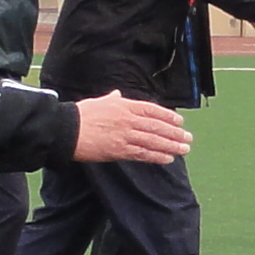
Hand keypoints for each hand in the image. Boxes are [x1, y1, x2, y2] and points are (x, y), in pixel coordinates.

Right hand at [70, 92, 193, 163]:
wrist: (67, 129)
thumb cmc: (80, 115)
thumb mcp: (98, 102)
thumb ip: (112, 100)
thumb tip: (117, 95)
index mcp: (124, 106)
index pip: (151, 110)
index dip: (167, 116)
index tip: (179, 121)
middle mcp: (127, 119)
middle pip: (156, 126)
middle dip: (174, 133)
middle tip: (188, 138)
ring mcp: (124, 135)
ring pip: (153, 141)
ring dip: (171, 146)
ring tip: (184, 149)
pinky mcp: (119, 150)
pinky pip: (142, 153)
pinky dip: (157, 156)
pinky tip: (168, 159)